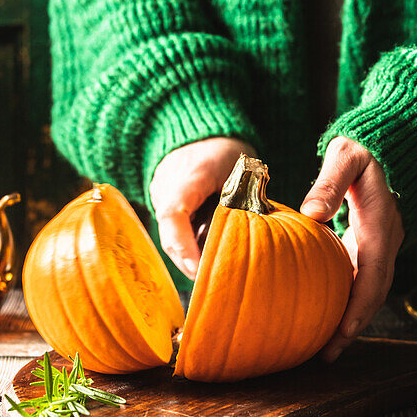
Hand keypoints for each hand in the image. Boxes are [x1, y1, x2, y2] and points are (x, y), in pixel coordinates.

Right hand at [150, 137, 255, 278]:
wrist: (199, 133)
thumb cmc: (224, 150)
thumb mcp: (242, 169)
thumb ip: (244, 199)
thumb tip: (256, 235)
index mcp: (186, 177)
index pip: (174, 215)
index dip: (185, 247)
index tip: (200, 271)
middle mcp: (165, 188)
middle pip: (170, 236)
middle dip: (191, 263)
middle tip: (215, 283)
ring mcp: (160, 196)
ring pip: (171, 237)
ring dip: (191, 256)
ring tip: (215, 273)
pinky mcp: (162, 204)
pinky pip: (173, 231)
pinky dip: (189, 246)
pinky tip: (208, 257)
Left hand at [301, 137, 403, 361]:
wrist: (393, 145)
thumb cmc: (365, 149)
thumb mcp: (348, 156)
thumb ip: (330, 182)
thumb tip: (312, 213)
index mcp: (380, 225)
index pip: (373, 275)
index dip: (359, 306)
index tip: (342, 332)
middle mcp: (386, 241)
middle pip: (374, 293)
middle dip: (354, 325)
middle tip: (328, 354)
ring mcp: (382, 245)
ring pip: (369, 290)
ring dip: (351, 318)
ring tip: (325, 346)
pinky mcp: (372, 244)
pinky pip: (362, 279)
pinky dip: (347, 300)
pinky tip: (326, 313)